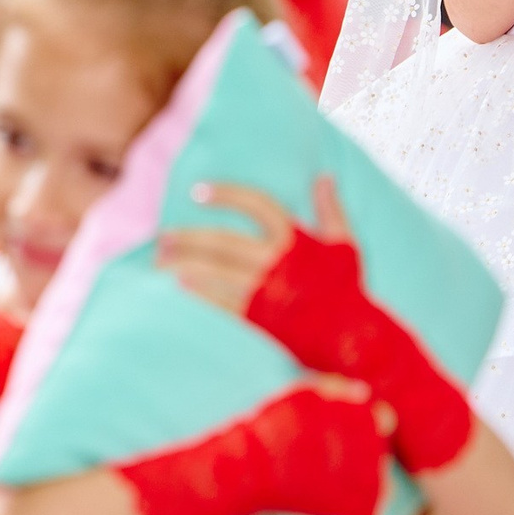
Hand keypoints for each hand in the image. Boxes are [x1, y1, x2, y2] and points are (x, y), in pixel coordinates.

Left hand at [159, 175, 349, 314]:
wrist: (351, 337)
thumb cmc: (347, 290)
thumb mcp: (345, 245)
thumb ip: (332, 210)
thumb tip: (323, 177)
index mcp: (294, 239)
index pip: (256, 204)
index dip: (226, 195)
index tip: (198, 192)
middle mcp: (275, 261)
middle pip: (223, 241)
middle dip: (189, 237)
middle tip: (163, 236)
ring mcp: (265, 289)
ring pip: (215, 270)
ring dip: (185, 263)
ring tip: (161, 260)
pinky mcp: (259, 316)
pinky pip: (221, 300)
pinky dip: (199, 292)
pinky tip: (180, 286)